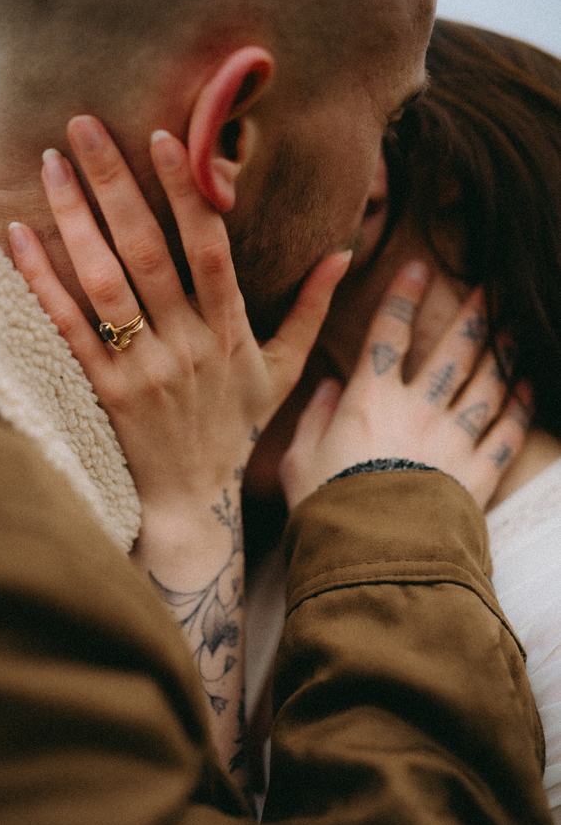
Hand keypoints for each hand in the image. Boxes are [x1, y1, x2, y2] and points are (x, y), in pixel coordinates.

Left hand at [8, 116, 350, 786]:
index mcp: (232, 333)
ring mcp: (145, 370)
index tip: (164, 138)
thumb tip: (344, 254)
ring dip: (77, 219)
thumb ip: (313, 312)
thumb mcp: (283, 375)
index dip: (187, 192)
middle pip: (149, 251)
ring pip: (107, 283)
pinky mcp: (107, 393)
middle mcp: (189, 345)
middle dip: (116, 183)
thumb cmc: (235, 433)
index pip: (210, 249)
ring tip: (52, 165)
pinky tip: (22, 238)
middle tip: (83, 126)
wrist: (194, 505)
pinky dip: (45, 282)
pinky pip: (71, 329)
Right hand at [280, 262, 530, 509]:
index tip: (419, 268)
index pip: (388, 334)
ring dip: (503, 351)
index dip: (403, 298)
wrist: (368, 557)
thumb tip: (326, 386)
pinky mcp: (476, 474)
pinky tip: (527, 387)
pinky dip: (520, 407)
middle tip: (491, 288)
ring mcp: (452, 440)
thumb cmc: (325, 510)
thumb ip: (313, 418)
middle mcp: (417, 410)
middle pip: (454, 350)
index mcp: (369, 401)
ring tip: (515, 328)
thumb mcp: (297, 462)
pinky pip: (507, 433)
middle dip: (475, 313)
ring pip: (488, 383)